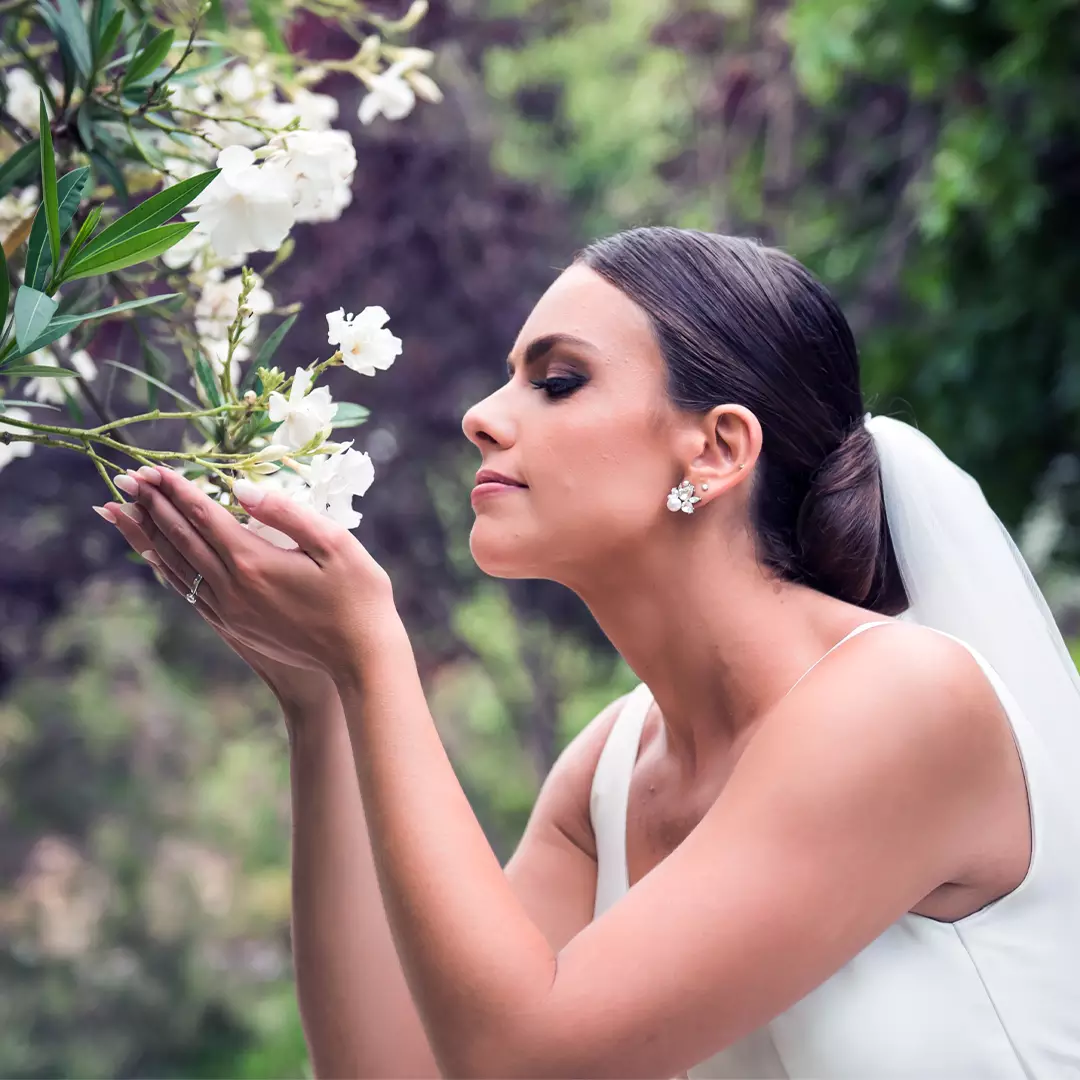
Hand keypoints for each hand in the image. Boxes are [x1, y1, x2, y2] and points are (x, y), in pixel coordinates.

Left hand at [102, 493, 340, 715]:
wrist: (361, 657)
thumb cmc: (359, 596)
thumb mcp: (334, 543)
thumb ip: (285, 513)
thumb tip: (241, 488)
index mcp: (254, 561)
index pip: (203, 516)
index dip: (177, 489)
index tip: (152, 467)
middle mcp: (233, 587)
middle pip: (181, 539)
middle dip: (152, 506)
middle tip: (125, 480)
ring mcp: (230, 611)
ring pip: (176, 567)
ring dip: (148, 536)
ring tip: (122, 513)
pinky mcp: (235, 627)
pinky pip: (188, 593)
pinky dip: (166, 570)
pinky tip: (156, 558)